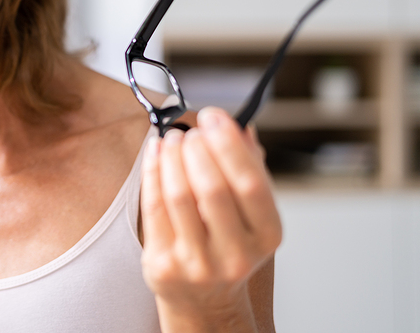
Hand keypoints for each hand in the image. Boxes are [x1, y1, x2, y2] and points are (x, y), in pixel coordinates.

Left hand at [140, 107, 281, 327]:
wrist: (205, 301)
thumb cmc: (228, 245)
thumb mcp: (252, 214)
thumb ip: (250, 170)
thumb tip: (242, 127)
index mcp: (266, 236)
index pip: (250, 183)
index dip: (229, 143)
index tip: (214, 117)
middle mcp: (236, 254)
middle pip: (212, 187)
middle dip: (197, 148)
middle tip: (190, 129)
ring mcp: (198, 263)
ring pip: (179, 195)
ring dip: (172, 156)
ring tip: (172, 138)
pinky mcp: (164, 265)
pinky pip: (153, 207)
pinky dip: (152, 172)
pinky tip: (156, 153)